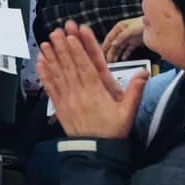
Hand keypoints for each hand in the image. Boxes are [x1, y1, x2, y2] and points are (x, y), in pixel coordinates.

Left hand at [38, 21, 147, 137]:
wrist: (96, 152)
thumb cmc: (112, 131)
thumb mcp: (127, 113)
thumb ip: (134, 92)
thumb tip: (144, 73)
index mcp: (97, 93)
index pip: (86, 68)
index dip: (79, 51)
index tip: (72, 37)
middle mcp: (80, 94)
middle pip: (70, 67)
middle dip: (63, 48)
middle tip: (56, 32)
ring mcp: (68, 99)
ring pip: (58, 74)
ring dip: (51, 57)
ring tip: (45, 42)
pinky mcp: (59, 106)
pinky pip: (50, 88)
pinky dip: (44, 74)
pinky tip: (40, 62)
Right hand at [102, 17, 145, 62]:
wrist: (154, 25)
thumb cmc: (142, 23)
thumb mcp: (130, 29)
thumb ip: (121, 37)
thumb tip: (113, 44)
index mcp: (119, 28)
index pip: (110, 38)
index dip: (105, 45)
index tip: (101, 52)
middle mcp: (122, 33)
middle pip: (114, 44)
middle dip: (110, 52)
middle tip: (108, 60)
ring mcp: (128, 38)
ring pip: (120, 48)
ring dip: (116, 54)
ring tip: (113, 61)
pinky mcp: (134, 42)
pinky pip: (128, 50)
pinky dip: (125, 54)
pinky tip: (123, 58)